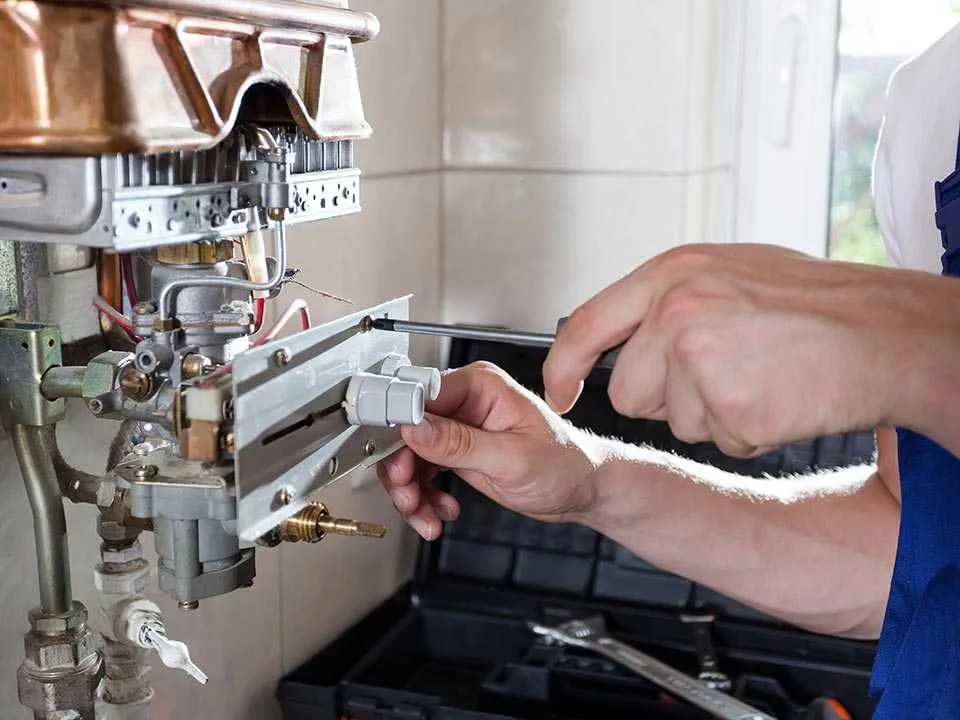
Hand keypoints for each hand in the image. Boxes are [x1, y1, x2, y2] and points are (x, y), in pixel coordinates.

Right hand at [378, 362, 598, 539]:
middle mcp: (464, 401)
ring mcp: (457, 428)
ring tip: (425, 515)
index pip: (422, 395)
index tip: (393, 456)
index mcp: (480, 385)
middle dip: (403, 469)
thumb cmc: (564, 464)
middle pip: (407, 429)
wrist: (580, 489)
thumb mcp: (511, 458)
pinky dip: (423, 498)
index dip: (401, 425)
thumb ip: (459, 443)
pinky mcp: (454, 452)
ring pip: (408, 456)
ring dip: (410, 491)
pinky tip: (439, 513)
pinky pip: (420, 473)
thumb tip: (415, 426)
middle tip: (409, 496)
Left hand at [543, 243, 925, 456]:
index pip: (585, 326)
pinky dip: (752, 433)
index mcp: (673, 272)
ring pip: (676, 422)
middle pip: (628, 392)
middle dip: (670, 399)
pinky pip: (722, 441)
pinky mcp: (728, 403)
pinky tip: (783, 398)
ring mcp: (698, 356)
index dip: (565, 368)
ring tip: (765, 377)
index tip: (560, 393)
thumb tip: (624, 336)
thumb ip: (670, 301)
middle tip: (733, 372)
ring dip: (717, 416)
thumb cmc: (817, 304)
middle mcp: (676, 309)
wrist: (887, 330)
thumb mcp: (730, 275)